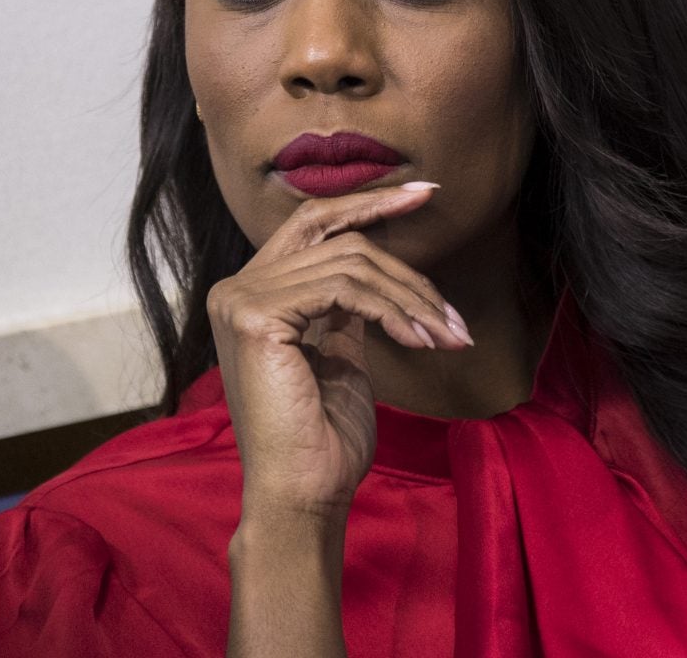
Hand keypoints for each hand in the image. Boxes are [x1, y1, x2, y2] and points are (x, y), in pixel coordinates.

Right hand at [208, 182, 472, 523]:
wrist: (303, 493)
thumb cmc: (325, 437)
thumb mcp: (339, 355)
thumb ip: (345, 307)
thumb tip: (381, 269)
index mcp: (252, 294)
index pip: (313, 224)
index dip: (369, 203)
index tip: (426, 193)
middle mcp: (236, 287)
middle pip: (336, 237)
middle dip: (403, 249)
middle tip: (451, 289)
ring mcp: (241, 298)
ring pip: (350, 263)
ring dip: (411, 299)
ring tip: (448, 337)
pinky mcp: (256, 315)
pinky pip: (344, 288)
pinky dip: (391, 309)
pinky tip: (418, 340)